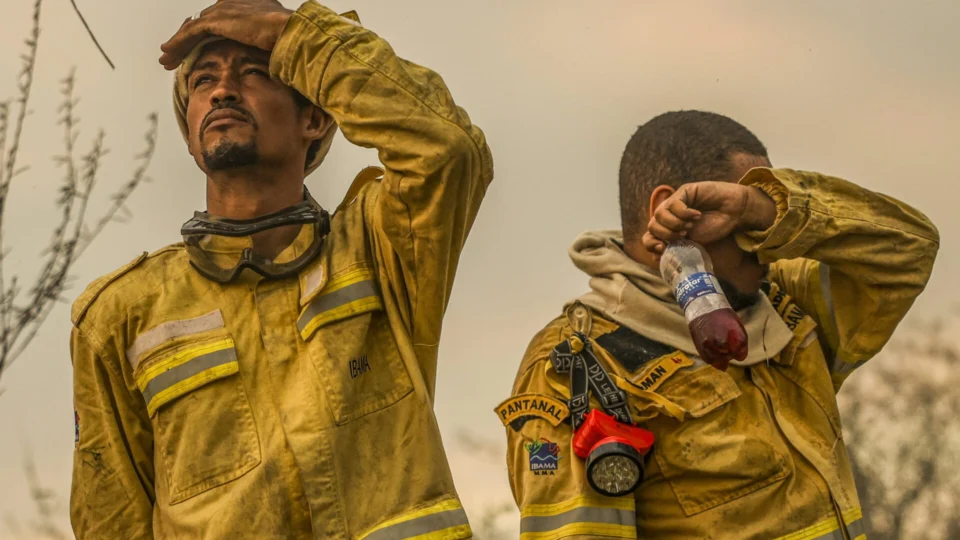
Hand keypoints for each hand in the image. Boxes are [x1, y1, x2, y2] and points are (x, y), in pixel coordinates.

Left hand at [159, 0, 293, 69]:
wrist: (289, 31)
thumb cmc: (288, 40)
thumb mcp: (275, 42)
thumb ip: (266, 46)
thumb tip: (270, 64)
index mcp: (246, 6)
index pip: (217, 20)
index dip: (205, 35)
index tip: (197, 48)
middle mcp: (231, 4)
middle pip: (202, 23)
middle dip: (187, 41)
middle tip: (175, 55)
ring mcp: (222, 10)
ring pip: (193, 29)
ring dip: (178, 46)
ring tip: (167, 60)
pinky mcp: (216, 20)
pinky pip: (190, 33)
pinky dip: (177, 44)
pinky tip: (168, 55)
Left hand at [642, 182, 776, 253]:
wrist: (734, 213)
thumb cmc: (715, 228)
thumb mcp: (693, 243)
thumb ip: (675, 247)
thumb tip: (656, 256)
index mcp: (669, 229)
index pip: (648, 237)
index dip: (651, 244)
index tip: (663, 248)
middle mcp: (669, 216)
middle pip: (652, 226)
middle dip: (666, 234)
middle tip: (683, 235)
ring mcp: (675, 203)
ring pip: (659, 214)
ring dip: (675, 224)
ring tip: (690, 226)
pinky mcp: (683, 192)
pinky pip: (674, 204)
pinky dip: (685, 213)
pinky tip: (697, 215)